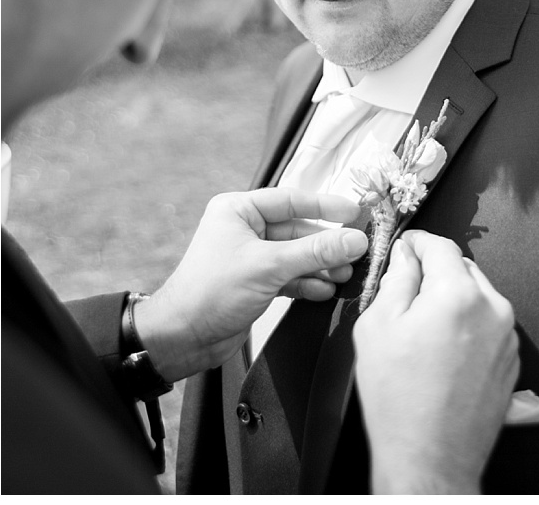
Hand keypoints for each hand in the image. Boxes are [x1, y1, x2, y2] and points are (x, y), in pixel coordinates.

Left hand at [134, 188, 366, 380]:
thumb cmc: (211, 292)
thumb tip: (355, 239)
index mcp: (239, 210)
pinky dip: (308, 283)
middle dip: (326, 244)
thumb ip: (315, 252)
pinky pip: (290, 276)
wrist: (182, 338)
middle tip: (356, 252)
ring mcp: (251, 257)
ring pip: (296, 255)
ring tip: (345, 275)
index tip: (354, 213)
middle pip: (297, 230)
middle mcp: (245, 229)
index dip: (325, 206)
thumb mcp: (269, 266)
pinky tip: (325, 291)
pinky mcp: (256, 283)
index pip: (291, 200)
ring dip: (320, 266)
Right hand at [353, 231, 518, 494]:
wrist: (430, 460)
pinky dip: (468, 326)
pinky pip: (488, 325)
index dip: (417, 243)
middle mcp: (492, 308)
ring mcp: (507, 337)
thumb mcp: (377, 326)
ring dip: (453, 300)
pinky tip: (443, 354)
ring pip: (477, 295)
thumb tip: (406, 256)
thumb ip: (396, 279)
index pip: (440, 245)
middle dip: (435, 273)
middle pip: (461, 268)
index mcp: (458, 294)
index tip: (404, 249)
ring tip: (424, 333)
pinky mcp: (512, 361)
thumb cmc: (398, 399)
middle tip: (407, 296)